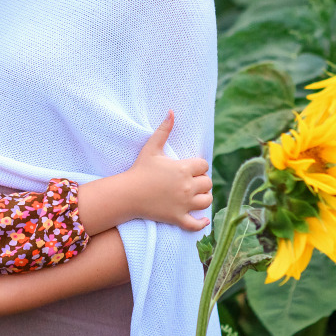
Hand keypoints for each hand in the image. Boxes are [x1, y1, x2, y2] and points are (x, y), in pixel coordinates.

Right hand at [125, 111, 212, 230]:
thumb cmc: (139, 169)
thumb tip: (171, 111)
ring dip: (204, 198)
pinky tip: (203, 219)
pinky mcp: (178, 218)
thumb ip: (164, 130)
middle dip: (202, 181)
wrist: (127, 193)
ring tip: (196, 195)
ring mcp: (183, 204)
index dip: (199, 166)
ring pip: (207, 201)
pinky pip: (196, 224)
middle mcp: (187, 187)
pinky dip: (202, 223)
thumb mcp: (151, 148)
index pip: (204, 166)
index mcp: (183, 169)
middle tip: (192, 181)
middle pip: (208, 183)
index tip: (191, 168)